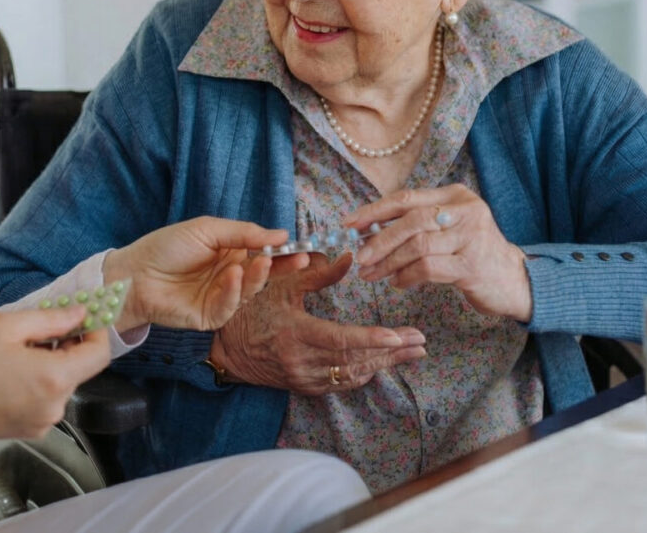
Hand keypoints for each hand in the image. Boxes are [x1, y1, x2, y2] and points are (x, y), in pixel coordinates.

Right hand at [0, 306, 110, 439]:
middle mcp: (55, 406)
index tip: (84, 318)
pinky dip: (38, 385)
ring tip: (18, 352)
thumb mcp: (9, 326)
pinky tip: (12, 373)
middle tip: (40, 330)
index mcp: (54, 378)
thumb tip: (80, 314)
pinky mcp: (28, 431)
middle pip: (80, 370)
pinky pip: (46, 402)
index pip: (99, 355)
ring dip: (51, 365)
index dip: (96, 332)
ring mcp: (42, 422)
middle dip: (67, 347)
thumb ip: (52, 319)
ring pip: (61, 386)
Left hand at [102, 216, 304, 331]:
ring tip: (263, 261)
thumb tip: (280, 234)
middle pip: (263, 274)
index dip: (283, 251)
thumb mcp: (207, 230)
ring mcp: (221, 298)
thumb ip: (243, 233)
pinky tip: (234, 276)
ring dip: (258, 276)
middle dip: (283, 267)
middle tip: (300, 258)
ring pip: (250, 290)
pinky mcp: (210, 316)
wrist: (134, 273)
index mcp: (230, 254)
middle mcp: (229, 276)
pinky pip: (229, 306)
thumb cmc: (166, 247)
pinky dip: (234, 291)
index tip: (302, 246)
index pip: (264, 253)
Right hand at [210, 254, 428, 394]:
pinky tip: (382, 363)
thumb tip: (349, 258)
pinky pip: (341, 383)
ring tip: (412, 352)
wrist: (226, 349)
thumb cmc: (252, 310)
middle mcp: (302, 361)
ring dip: (384, 364)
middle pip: (355, 360)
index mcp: (296, 333)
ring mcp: (304, 378)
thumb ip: (317, 273)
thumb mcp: (282, 285)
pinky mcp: (305, 387)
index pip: (342, 340)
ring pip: (352, 375)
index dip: (373, 339)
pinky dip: (363, 372)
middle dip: (391, 352)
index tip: (400, 336)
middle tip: (420, 342)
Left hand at [347, 183, 533, 321]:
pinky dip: (407, 276)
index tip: (349, 224)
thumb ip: (416, 224)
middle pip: (411, 221)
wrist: (514, 281)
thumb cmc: (472, 254)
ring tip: (372, 275)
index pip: (406, 198)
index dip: (374, 211)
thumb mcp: (448, 229)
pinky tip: (398, 282)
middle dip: (379, 240)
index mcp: (456, 195)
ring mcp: (471, 237)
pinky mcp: (472, 265)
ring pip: (417, 245)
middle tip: (359, 258)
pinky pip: (428, 268)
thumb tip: (367, 230)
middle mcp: (466, 210)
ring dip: (388, 262)